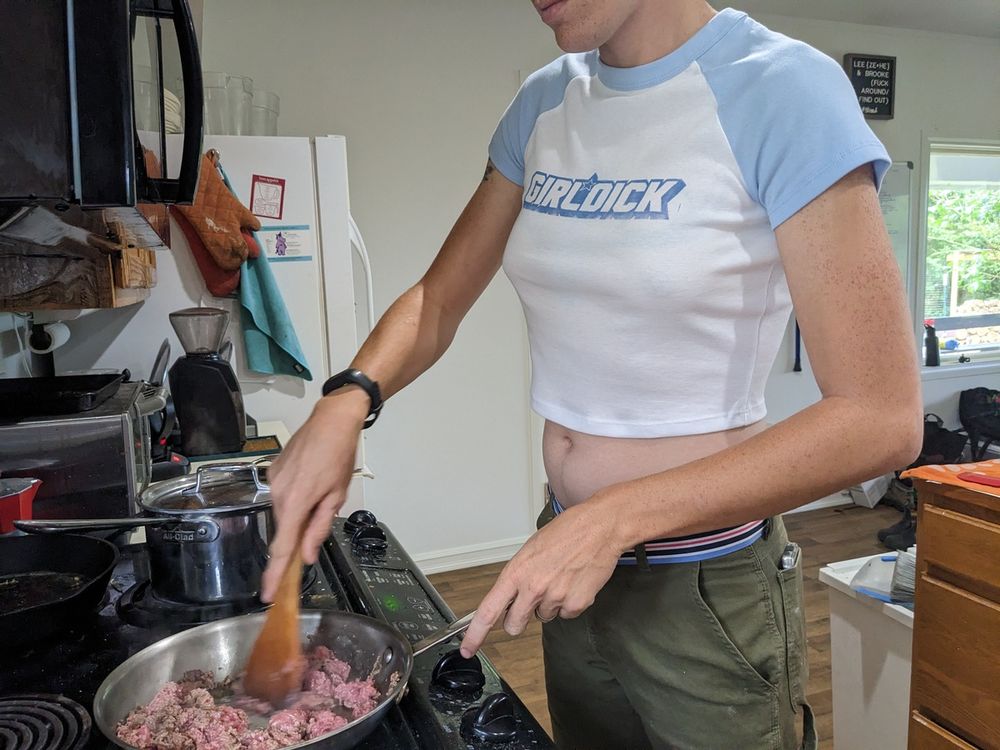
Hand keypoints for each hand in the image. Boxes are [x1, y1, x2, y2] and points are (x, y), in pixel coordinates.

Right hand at [260, 387, 368, 601]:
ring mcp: (272, 481)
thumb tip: (308, 555)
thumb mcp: (336, 496)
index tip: (268, 595)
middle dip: (296, 539)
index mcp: (295, 503)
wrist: (332, 419)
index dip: (275, 574)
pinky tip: (311, 483)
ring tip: (321, 493)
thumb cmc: (339, 456)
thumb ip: (320, 527)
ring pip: (283, 512)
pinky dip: (294, 499)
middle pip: (284, 530)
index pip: (282, 548)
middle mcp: (277, 494)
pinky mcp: (272, 471)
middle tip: (317, 527)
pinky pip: (282, 495)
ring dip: (298, 514)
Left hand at [459, 499, 626, 656]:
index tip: (468, 648)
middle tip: (529, 602)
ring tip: (561, 578)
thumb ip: (519, 576)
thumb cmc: (567, 531)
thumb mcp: (531, 549)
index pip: (489, 610)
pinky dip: (570, 603)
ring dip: (549, 604)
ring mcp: (556, 597)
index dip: (476, 634)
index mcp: (517, 572)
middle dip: (518, 619)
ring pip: (544, 617)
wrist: (600, 527)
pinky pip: (566, 614)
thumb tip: (511, 596)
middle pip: (514, 625)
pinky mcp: (577, 604)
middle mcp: (533, 588)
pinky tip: (575, 582)